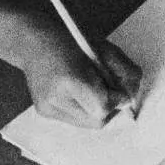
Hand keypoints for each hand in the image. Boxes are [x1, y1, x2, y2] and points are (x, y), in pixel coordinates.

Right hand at [22, 37, 140, 127]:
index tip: (120, 88)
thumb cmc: (72, 41)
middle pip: (97, 120)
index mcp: (69, 80)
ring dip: (97, 109)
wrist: (33, 41)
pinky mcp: (44, 112)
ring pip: (87, 123)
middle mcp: (54, 98)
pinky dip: (84, 108)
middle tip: (108, 88)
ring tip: (92, 88)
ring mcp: (47, 108)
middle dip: (109, 107)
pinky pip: (75, 119)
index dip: (117, 99)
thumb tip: (131, 98)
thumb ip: (126, 73)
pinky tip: (79, 91)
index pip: (103, 106)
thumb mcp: (106, 50)